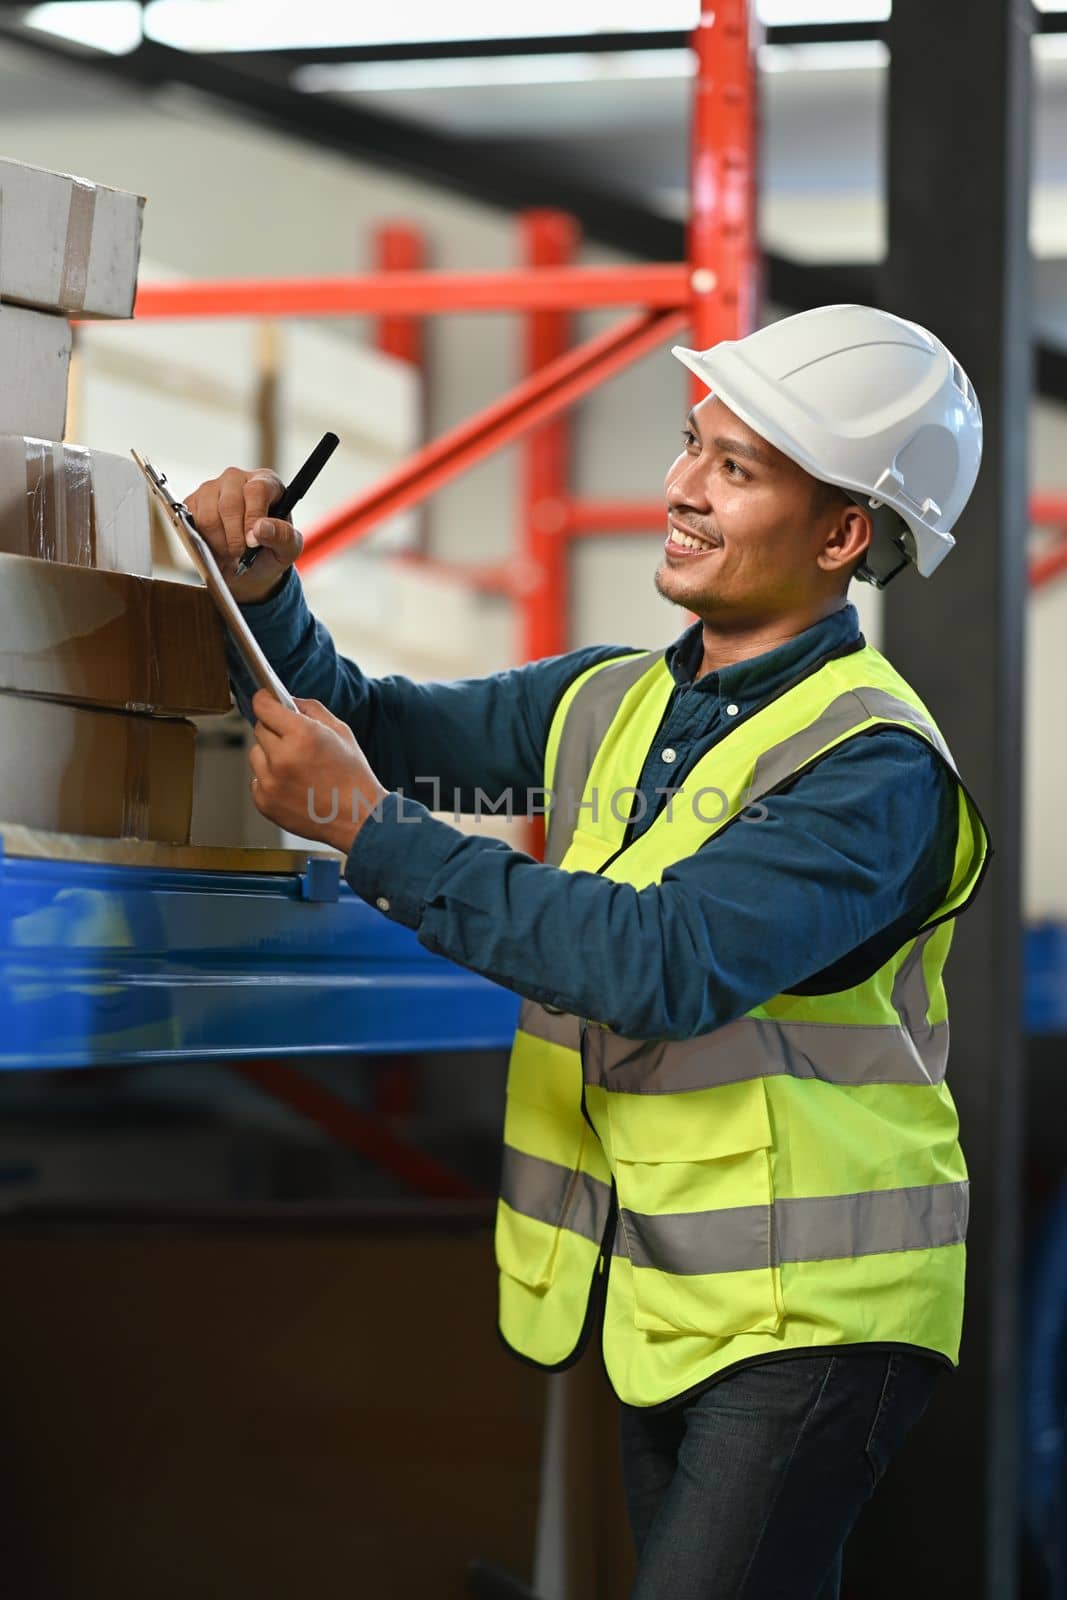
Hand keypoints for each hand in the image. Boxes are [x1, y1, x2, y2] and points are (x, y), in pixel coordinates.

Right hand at [185, 466, 303, 603]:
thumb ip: (283, 536)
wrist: (248, 566)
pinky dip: (204, 542)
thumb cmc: (271, 550)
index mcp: (265, 482)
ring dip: (219, 543)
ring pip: (208, 516)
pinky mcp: (192, 502)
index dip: (253, 517)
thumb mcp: (289, 548)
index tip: (253, 542)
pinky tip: (216, 545)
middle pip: (229, 504)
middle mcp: (237, 479)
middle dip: (235, 538)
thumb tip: (262, 528)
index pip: (256, 490)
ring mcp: (211, 488)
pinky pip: (192, 523)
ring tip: (230, 551)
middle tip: (241, 554)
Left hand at [248, 691, 388, 854]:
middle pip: (259, 729)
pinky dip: (270, 780)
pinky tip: (293, 786)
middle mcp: (281, 758)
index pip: (263, 706)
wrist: (357, 818)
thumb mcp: (340, 731)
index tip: (266, 701)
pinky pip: (257, 780)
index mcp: (302, 735)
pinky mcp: (264, 802)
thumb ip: (311, 709)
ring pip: (255, 755)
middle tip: (295, 742)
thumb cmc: (353, 776)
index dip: (265, 700)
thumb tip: (287, 700)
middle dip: (274, 731)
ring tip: (296, 767)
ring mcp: (270, 783)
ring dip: (270, 756)